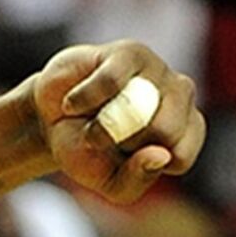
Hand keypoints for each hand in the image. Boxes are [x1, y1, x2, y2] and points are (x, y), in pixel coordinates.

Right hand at [31, 42, 205, 204]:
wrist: (49, 121)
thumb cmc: (89, 152)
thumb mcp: (112, 183)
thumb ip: (138, 178)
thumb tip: (161, 155)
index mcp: (186, 133)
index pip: (181, 157)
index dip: (141, 164)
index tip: (121, 156)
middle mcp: (182, 98)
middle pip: (164, 131)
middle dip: (123, 142)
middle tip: (103, 135)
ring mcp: (159, 71)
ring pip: (141, 108)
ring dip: (104, 124)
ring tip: (92, 119)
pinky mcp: (130, 52)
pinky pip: (111, 82)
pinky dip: (85, 99)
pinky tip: (73, 103)